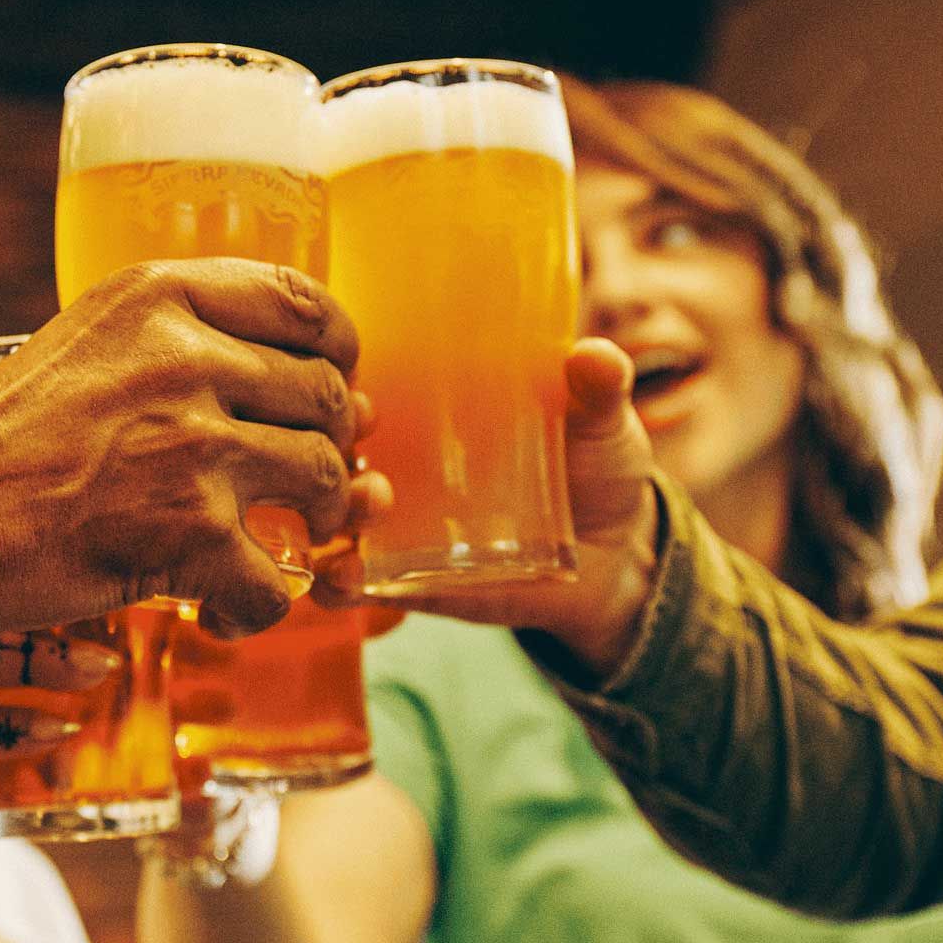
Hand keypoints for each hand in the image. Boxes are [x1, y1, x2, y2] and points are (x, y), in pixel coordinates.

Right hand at [0, 258, 375, 638]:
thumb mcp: (83, 344)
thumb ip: (176, 350)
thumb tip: (293, 387)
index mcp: (159, 296)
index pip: (305, 302)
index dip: (339, 350)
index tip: (333, 380)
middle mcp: (186, 357)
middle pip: (329, 397)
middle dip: (328, 447)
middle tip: (294, 483)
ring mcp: (193, 444)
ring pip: (325, 481)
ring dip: (311, 526)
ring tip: (270, 544)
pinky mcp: (188, 533)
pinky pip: (276, 583)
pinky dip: (254, 609)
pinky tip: (215, 611)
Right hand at [313, 338, 661, 676]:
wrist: (619, 560)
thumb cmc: (599, 470)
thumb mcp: (600, 420)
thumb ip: (600, 387)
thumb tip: (594, 357)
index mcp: (430, 410)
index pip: (362, 381)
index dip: (338, 374)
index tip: (352, 373)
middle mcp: (400, 463)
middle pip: (330, 444)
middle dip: (324, 439)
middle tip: (359, 438)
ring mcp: (398, 524)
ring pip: (328, 511)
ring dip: (331, 506)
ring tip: (373, 502)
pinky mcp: (406, 581)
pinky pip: (348, 584)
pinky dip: (335, 583)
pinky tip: (345, 577)